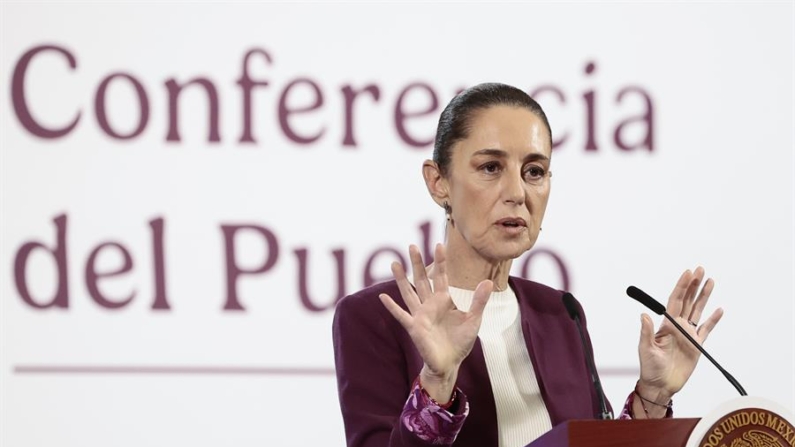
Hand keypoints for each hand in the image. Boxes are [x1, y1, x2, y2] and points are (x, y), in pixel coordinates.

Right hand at [378, 243, 492, 402]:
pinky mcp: (414, 327)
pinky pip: (401, 315)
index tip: (439, 245)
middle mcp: (429, 304)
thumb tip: (488, 282)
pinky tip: (382, 297)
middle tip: (412, 246)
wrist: (450, 362)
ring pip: (409, 292)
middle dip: (417, 263)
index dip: (440, 261)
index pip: (440, 276)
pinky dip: (392, 307)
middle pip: (421, 279)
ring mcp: (420, 315)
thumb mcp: (473, 319)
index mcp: (443, 300)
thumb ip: (479, 301)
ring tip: (394, 263)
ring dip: (401, 279)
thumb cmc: (460, 341)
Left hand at [636, 267, 723, 407]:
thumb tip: (644, 315)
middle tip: (700, 269)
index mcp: (666, 324)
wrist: (661, 384)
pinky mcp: (697, 345)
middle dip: (694, 285)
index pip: (675, 300)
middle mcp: (678, 325)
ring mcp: (688, 334)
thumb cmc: (650, 367)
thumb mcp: (645, 348)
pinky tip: (718, 309)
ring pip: (698, 310)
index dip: (681, 286)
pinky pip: (707, 329)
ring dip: (704, 296)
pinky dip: (713, 320)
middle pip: (687, 301)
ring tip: (710, 281)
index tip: (687, 273)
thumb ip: (646, 331)